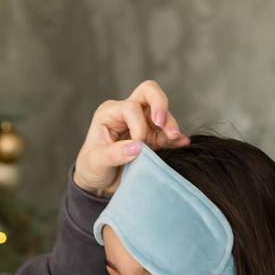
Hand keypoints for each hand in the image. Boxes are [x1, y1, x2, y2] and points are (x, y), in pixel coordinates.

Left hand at [72, 79, 189, 196]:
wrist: (98, 182)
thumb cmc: (92, 168)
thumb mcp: (96, 162)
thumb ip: (114, 154)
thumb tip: (138, 147)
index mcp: (109, 113)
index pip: (132, 108)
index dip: (139, 126)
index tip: (138, 146)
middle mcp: (126, 113)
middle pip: (148, 92)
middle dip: (160, 104)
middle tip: (162, 123)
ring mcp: (142, 123)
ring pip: (162, 112)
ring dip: (170, 124)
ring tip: (175, 138)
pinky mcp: (152, 136)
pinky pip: (167, 132)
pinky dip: (176, 138)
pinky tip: (182, 143)